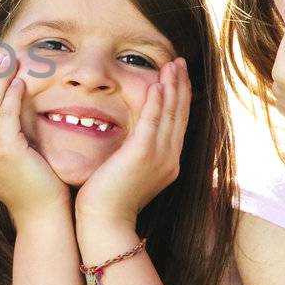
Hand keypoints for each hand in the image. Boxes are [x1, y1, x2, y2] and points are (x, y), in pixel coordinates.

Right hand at [0, 48, 67, 220]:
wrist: (42, 215)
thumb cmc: (32, 185)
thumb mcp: (9, 157)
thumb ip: (0, 133)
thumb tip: (3, 101)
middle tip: (5, 55)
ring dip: (1, 79)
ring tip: (13, 61)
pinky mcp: (3, 151)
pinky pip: (6, 114)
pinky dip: (12, 95)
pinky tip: (22, 82)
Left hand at [74, 58, 188, 229]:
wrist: (104, 222)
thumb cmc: (107, 200)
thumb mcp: (127, 173)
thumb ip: (133, 154)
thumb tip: (129, 142)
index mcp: (167, 163)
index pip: (176, 123)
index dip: (178, 98)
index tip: (177, 77)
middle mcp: (169, 159)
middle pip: (179, 115)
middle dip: (180, 86)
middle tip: (179, 62)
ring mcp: (160, 158)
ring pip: (170, 114)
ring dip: (172, 86)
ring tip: (172, 64)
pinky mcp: (143, 155)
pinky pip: (154, 122)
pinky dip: (157, 102)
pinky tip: (158, 84)